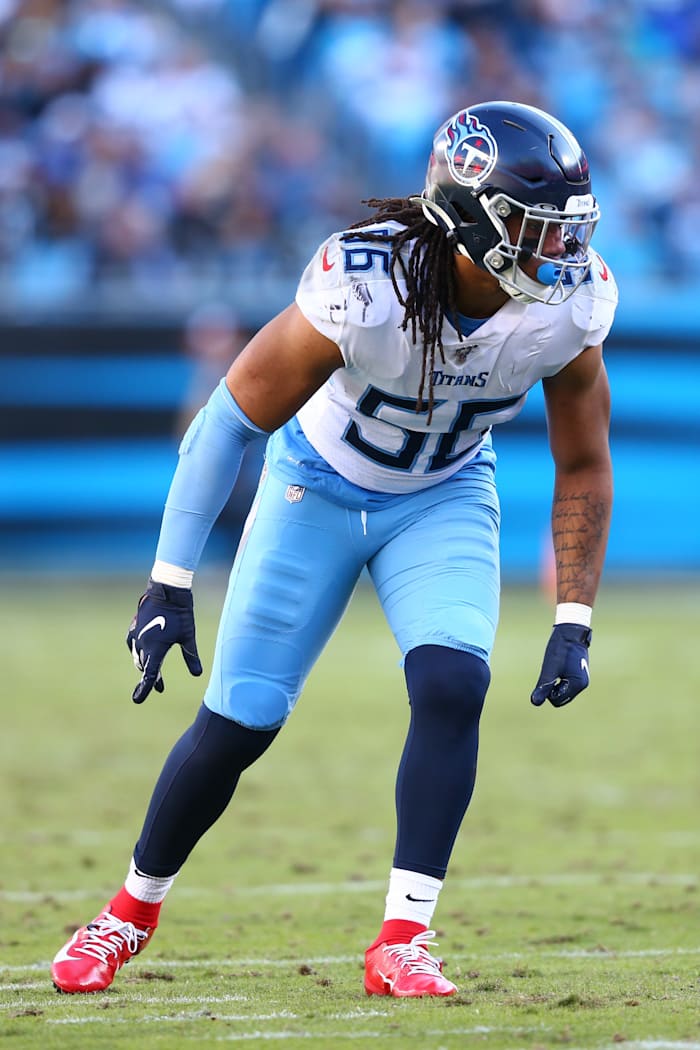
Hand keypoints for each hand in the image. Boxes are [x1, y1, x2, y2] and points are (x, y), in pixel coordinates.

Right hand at [126, 579, 201, 703]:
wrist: (167, 591)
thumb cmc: (181, 613)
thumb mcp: (188, 636)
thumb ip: (191, 656)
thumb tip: (197, 674)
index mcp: (155, 649)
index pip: (149, 675)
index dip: (144, 689)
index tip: (137, 700)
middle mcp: (142, 644)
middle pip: (144, 667)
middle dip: (150, 678)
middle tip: (160, 686)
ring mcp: (136, 634)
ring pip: (137, 657)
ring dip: (145, 666)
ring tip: (154, 673)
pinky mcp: (134, 626)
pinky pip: (133, 645)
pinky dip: (138, 653)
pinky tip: (143, 653)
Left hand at [530, 623, 591, 707]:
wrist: (571, 631)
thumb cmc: (560, 649)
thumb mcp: (550, 668)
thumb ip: (543, 686)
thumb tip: (535, 703)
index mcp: (578, 685)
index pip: (557, 701)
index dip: (547, 691)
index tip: (547, 675)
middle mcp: (583, 684)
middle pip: (561, 697)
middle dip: (552, 688)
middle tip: (551, 670)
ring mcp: (582, 679)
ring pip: (563, 690)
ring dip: (555, 682)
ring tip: (555, 666)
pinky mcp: (579, 673)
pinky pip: (567, 683)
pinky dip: (559, 678)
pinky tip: (558, 666)